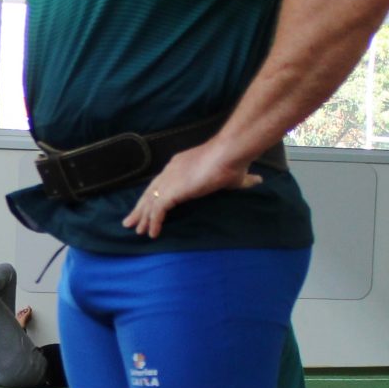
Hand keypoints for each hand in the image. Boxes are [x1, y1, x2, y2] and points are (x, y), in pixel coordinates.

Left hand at [123, 140, 261, 237]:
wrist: (229, 153)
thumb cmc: (233, 162)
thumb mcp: (237, 176)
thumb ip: (243, 180)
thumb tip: (258, 180)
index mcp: (180, 165)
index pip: (160, 183)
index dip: (152, 197)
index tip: (146, 208)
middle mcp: (170, 171)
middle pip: (149, 193)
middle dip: (139, 209)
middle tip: (131, 223)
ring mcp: (170, 180)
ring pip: (150, 203)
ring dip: (144, 219)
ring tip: (138, 232)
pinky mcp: (173, 190)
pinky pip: (157, 210)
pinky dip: (154, 222)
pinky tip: (153, 234)